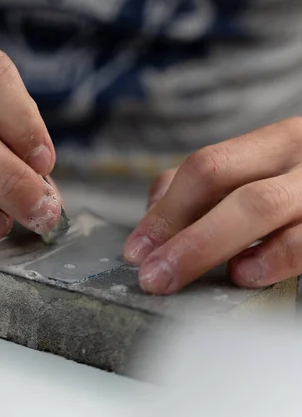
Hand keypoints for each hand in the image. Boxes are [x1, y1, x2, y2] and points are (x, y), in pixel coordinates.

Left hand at [124, 118, 301, 292]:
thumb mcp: (269, 170)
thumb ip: (213, 184)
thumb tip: (156, 210)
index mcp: (280, 141)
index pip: (208, 166)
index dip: (167, 210)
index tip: (136, 251)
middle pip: (228, 183)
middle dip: (179, 233)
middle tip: (150, 276)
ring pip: (262, 205)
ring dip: (209, 244)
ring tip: (176, 276)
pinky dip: (275, 256)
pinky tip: (246, 274)